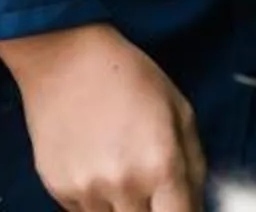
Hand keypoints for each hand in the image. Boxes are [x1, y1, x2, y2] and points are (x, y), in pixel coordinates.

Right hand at [0, 24, 205, 211]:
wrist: (65, 59)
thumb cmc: (127, 76)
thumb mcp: (180, 110)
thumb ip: (194, 165)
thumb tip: (195, 203)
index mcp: (161, 165)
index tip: (179, 204)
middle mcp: (124, 185)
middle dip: (154, 209)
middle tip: (151, 184)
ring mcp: (88, 191)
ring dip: (123, 207)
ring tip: (120, 167)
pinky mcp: (59, 190)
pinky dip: (96, 200)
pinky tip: (96, 163)